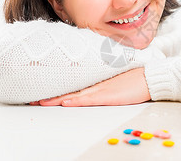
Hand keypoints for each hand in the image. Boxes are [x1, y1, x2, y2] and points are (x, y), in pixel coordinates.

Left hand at [29, 67, 150, 106]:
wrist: (149, 77)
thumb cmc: (135, 78)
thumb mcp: (115, 79)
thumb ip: (102, 82)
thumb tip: (89, 86)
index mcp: (96, 81)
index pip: (72, 87)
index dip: (56, 91)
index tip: (42, 94)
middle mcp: (95, 85)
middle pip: (68, 91)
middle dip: (50, 97)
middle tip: (32, 100)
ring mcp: (101, 90)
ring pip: (74, 96)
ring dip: (57, 100)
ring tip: (41, 103)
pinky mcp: (108, 96)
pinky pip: (88, 99)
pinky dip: (76, 101)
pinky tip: (65, 103)